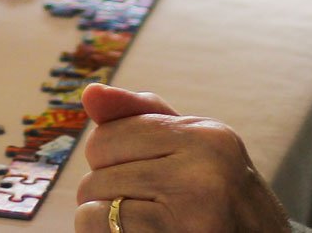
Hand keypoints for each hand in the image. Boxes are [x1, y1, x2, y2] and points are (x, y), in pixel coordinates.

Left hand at [74, 83, 292, 232]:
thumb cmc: (222, 204)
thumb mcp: (195, 152)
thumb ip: (142, 118)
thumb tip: (89, 92)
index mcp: (207, 136)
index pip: (109, 134)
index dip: (109, 161)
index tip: (141, 180)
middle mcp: (203, 167)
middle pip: (98, 165)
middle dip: (107, 188)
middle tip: (144, 206)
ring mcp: (192, 208)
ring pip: (94, 199)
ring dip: (105, 217)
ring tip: (144, 223)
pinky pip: (100, 226)